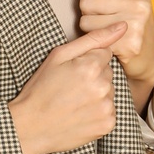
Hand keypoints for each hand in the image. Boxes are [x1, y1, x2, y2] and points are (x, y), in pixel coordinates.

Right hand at [8, 22, 126, 153]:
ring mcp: (106, 107)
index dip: (87, 61)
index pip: (105, 54)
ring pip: (110, 92)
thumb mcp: (59, 56)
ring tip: (74, 102)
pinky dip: (99, 112)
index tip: (72, 72)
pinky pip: (110, 111)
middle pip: (108, 73)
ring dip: (97, 95)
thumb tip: (123, 26)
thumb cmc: (41, 89)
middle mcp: (103, 87)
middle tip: (70, 89)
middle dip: (94, 77)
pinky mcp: (107, 124)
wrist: (30, 127)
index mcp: (91, 66)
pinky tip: (81, 114)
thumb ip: (93, 39)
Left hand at [77, 0, 153, 110]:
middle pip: (85, 1)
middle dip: (89, 13)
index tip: (105, 3)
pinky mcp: (129, 43)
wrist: (148, 56)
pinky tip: (109, 42)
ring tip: (107, 30)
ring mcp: (136, 23)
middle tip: (105, 20)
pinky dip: (96, 41)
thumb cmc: (131, 20)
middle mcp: (140, 2)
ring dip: (90, 29)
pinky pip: (93, 37)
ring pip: (86, 20)